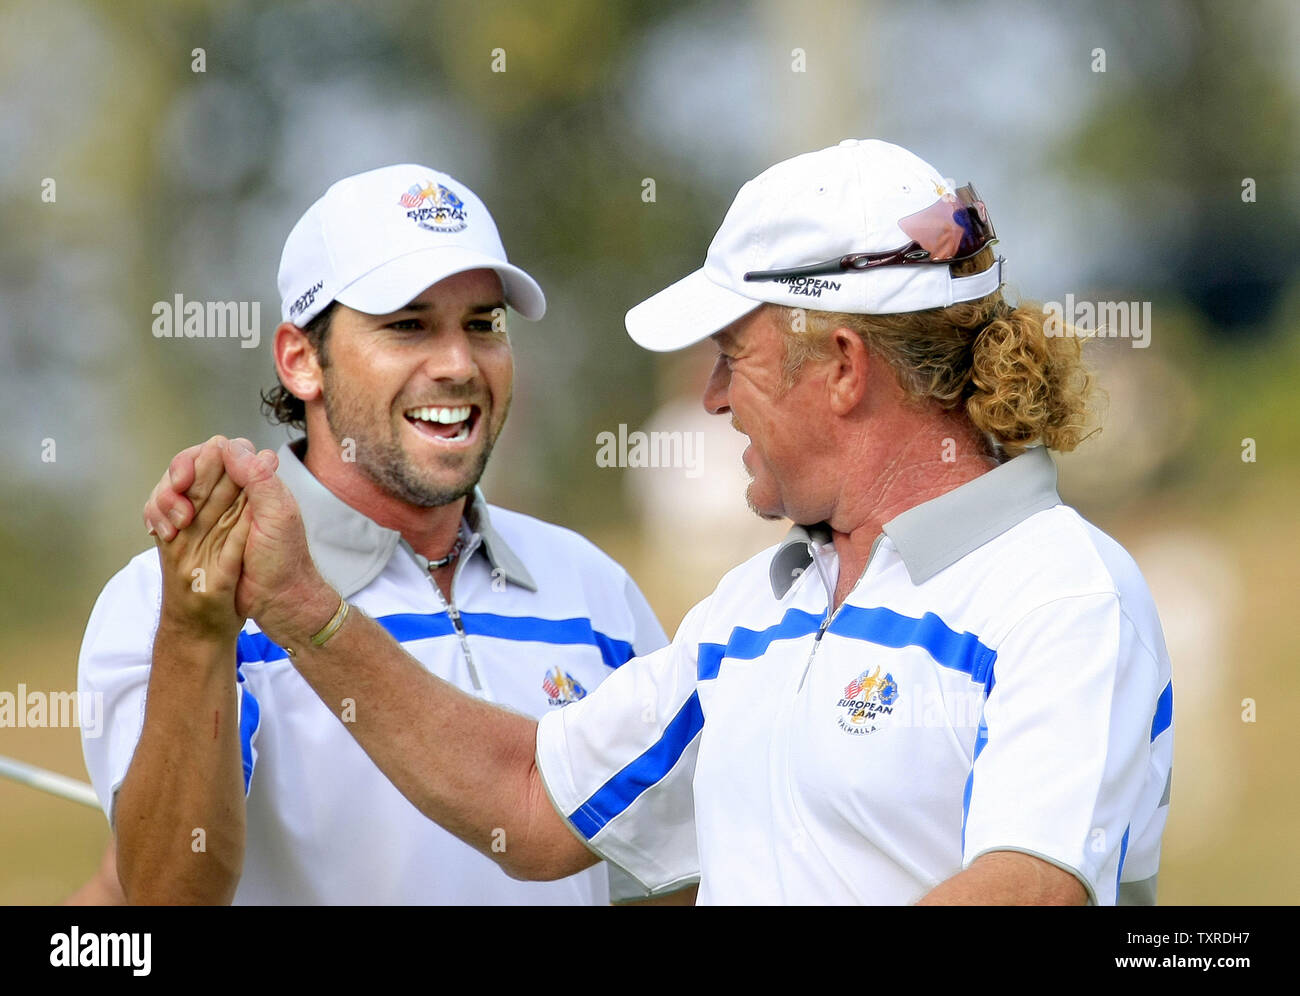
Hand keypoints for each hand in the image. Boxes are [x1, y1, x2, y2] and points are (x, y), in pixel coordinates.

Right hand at [146, 438, 337, 647]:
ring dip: (164, 504)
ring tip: (174, 530)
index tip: (186, 481)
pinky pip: (166, 514)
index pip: (216, 452)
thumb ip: (258, 477)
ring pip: (173, 490)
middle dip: (173, 485)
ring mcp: (209, 512)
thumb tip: (229, 445)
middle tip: (181, 515)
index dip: (197, 461)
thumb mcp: (278, 515)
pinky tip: (164, 533)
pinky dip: (157, 518)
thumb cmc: (284, 559)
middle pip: (188, 468)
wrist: (276, 600)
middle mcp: (228, 492)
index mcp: (252, 482)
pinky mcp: (195, 533)